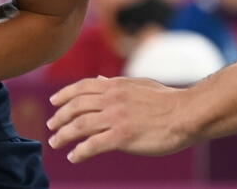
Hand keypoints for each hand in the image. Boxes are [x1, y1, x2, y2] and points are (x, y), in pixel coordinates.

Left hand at [46, 76, 195, 162]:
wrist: (186, 114)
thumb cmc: (167, 100)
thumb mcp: (139, 84)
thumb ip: (116, 83)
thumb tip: (100, 79)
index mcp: (115, 85)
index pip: (81, 87)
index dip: (64, 94)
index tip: (53, 102)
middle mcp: (111, 99)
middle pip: (75, 107)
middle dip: (59, 116)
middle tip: (50, 126)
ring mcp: (115, 118)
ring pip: (79, 126)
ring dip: (63, 135)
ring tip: (55, 142)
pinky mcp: (122, 137)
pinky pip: (93, 145)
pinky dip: (79, 151)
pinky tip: (73, 157)